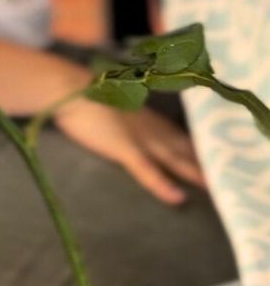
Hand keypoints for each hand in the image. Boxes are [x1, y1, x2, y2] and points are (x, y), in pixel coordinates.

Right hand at [56, 97, 205, 204]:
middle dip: (200, 161)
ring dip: (193, 173)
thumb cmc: (79, 92)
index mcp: (141, 114)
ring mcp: (137, 137)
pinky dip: (162, 185)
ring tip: (212, 189)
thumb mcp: (104, 100)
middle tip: (218, 176)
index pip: (173, 132)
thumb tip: (116, 118)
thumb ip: (117, 111)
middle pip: (180, 146)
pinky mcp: (124, 148)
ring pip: (173, 159)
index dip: (190, 145)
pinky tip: (177, 198)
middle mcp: (146, 125)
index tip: (205, 155)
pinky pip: (147, 170)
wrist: (65, 87)